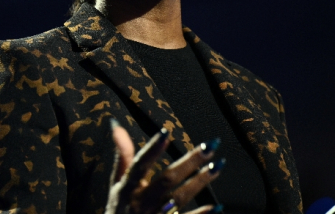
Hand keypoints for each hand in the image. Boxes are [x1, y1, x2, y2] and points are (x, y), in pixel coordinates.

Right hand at [105, 121, 223, 213]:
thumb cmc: (120, 208)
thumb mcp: (117, 184)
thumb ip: (123, 157)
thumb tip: (118, 128)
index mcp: (126, 189)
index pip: (139, 165)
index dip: (151, 150)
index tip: (166, 132)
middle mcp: (140, 203)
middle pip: (167, 180)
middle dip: (189, 163)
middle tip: (209, 147)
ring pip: (179, 198)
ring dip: (199, 182)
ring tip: (216, 166)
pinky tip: (216, 206)